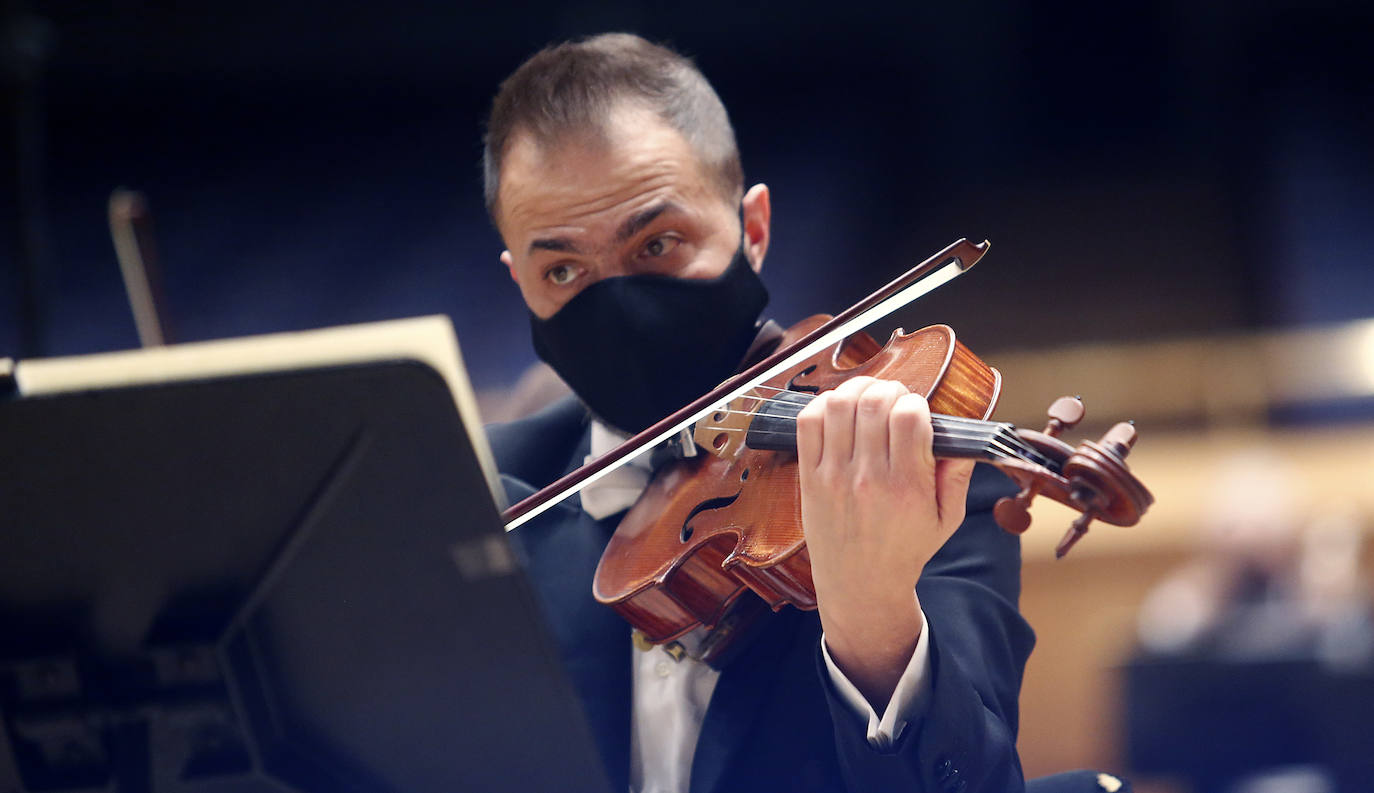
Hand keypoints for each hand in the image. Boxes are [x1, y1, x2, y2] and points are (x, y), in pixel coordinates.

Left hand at [796, 376, 975, 707]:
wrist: (860, 584)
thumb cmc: (904, 549)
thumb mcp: (947, 519)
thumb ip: (956, 474)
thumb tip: (962, 436)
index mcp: (907, 487)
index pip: (909, 417)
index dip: (916, 403)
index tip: (918, 413)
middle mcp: (868, 478)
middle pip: (874, 404)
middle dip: (889, 390)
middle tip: (895, 400)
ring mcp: (834, 476)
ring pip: (840, 406)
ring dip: (857, 390)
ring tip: (869, 398)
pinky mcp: (810, 478)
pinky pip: (808, 424)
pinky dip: (823, 404)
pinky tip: (839, 410)